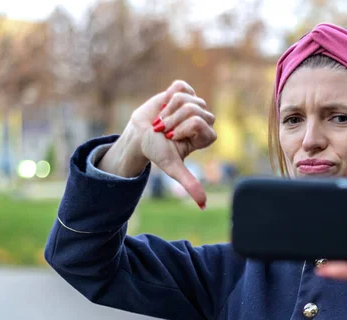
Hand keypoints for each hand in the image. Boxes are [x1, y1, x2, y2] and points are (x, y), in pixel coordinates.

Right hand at [100, 80, 215, 208]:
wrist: (140, 135)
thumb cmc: (157, 151)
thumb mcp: (173, 167)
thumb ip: (190, 184)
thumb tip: (203, 206)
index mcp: (205, 136)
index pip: (200, 122)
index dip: (183, 128)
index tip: (172, 137)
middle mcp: (203, 120)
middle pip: (194, 109)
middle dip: (174, 119)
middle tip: (165, 129)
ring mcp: (194, 104)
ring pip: (185, 97)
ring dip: (168, 109)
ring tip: (162, 119)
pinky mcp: (183, 91)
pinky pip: (181, 85)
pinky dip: (168, 94)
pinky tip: (165, 105)